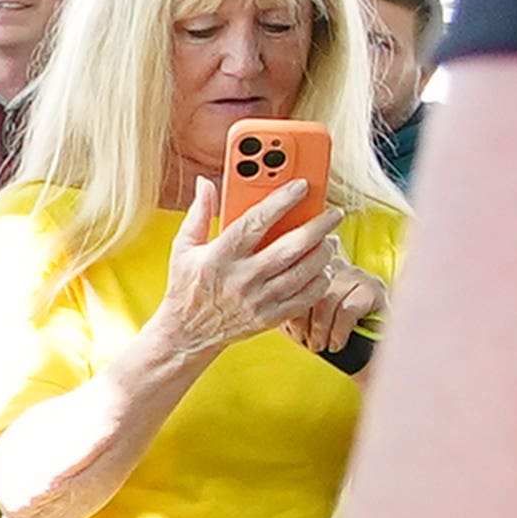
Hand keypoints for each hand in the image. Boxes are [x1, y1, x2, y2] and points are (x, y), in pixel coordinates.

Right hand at [140, 173, 341, 362]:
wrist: (187, 334)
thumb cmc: (187, 287)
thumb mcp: (184, 247)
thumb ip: (199, 213)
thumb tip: (206, 183)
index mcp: (219, 256)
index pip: (255, 222)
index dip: (282, 201)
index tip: (302, 186)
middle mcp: (240, 278)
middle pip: (289, 248)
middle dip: (317, 227)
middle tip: (332, 214)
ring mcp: (257, 300)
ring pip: (302, 272)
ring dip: (322, 253)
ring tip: (330, 239)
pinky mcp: (268, 318)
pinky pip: (304, 298)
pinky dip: (319, 282)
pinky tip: (323, 269)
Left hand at [290, 253, 383, 360]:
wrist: (368, 351)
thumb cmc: (331, 334)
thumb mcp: (304, 322)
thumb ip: (289, 312)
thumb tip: (274, 314)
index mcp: (316, 268)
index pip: (296, 281)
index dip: (293, 310)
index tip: (294, 333)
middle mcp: (337, 265)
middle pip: (310, 289)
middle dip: (304, 321)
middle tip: (306, 342)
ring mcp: (357, 274)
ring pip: (328, 299)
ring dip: (320, 329)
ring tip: (319, 346)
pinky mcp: (375, 290)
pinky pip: (347, 310)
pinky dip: (338, 332)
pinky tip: (336, 344)